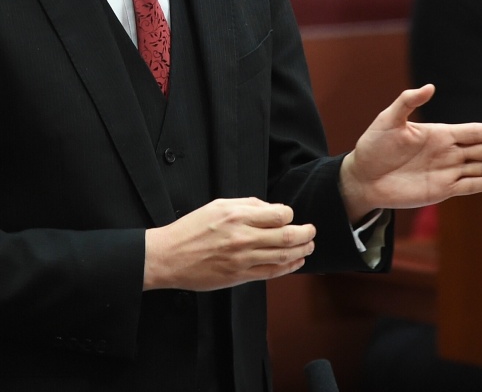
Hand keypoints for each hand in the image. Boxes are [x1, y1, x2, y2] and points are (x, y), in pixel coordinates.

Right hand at [143, 197, 315, 290]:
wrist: (169, 257)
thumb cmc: (191, 229)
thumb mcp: (217, 205)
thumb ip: (246, 204)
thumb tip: (270, 207)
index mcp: (237, 216)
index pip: (279, 214)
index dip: (290, 215)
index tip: (290, 216)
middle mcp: (243, 237)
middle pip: (288, 235)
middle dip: (306, 233)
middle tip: (312, 230)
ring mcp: (243, 259)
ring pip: (284, 255)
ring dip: (302, 250)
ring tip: (310, 246)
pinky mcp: (240, 276)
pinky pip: (272, 272)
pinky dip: (289, 267)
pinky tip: (297, 262)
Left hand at [338, 84, 481, 221]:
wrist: (361, 178)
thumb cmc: (372, 146)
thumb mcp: (387, 120)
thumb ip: (407, 103)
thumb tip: (429, 87)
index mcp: (439, 133)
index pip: (474, 132)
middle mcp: (448, 152)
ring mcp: (447, 171)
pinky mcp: (442, 190)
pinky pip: (470, 185)